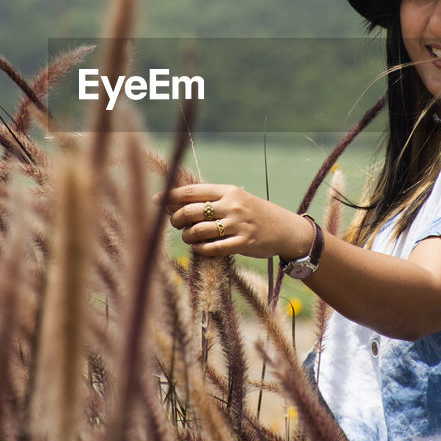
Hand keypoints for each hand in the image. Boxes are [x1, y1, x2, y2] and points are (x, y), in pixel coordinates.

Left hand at [159, 183, 313, 260]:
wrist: (284, 229)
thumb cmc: (254, 213)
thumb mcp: (236, 199)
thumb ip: (211, 200)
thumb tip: (176, 204)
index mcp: (228, 191)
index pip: (192, 191)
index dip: (170, 196)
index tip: (156, 200)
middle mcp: (231, 205)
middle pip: (191, 211)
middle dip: (176, 219)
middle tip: (175, 224)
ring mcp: (237, 225)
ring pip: (199, 231)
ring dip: (187, 236)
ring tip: (189, 237)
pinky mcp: (242, 243)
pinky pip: (212, 248)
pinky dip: (201, 249)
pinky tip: (199, 248)